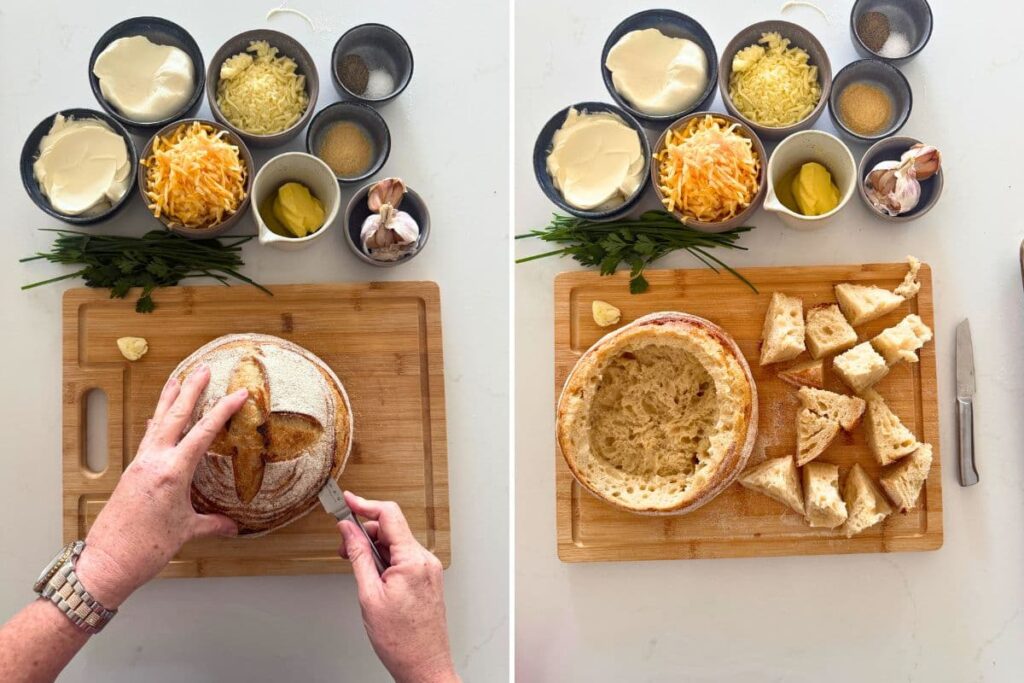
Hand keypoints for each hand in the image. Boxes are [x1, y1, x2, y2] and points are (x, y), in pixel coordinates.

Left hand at [75, 366, 247, 607]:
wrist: (108, 561)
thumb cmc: (146, 549)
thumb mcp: (187, 532)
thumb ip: (212, 524)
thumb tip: (231, 526)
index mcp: (172, 472)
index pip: (203, 433)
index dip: (223, 411)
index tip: (239, 394)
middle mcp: (153, 462)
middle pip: (175, 417)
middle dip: (191, 390)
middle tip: (202, 369)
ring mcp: (139, 465)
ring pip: (157, 423)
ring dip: (168, 400)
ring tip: (176, 380)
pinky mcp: (131, 473)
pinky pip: (146, 439)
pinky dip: (155, 423)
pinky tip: (155, 418)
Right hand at [338, 493, 458, 682]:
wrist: (424, 666)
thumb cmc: (401, 640)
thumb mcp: (369, 595)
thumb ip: (358, 557)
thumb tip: (348, 531)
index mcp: (413, 560)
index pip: (389, 515)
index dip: (364, 505)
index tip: (347, 501)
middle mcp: (425, 560)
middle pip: (392, 528)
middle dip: (365, 533)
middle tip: (344, 548)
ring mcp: (429, 568)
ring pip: (397, 543)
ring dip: (374, 549)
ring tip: (359, 572)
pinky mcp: (428, 578)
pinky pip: (404, 557)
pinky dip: (386, 560)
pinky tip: (375, 578)